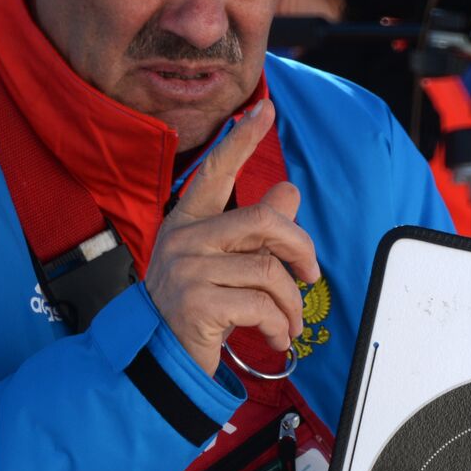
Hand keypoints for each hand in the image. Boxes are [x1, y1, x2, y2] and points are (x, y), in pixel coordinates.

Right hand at [145, 100, 319, 375]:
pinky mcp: (198, 305)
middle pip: (263, 221)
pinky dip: (278, 325)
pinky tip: (275, 337)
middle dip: (301, 249)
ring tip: (291, 322)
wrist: (158, 361)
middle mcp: (183, 240)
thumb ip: (255, 230)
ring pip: (268, 271)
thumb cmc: (193, 309)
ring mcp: (187, 271)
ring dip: (291, 303)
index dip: (242, 140)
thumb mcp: (222, 263)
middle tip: (311, 276)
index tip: (266, 108)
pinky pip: (261, 306)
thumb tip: (290, 191)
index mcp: (187, 223)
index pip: (216, 172)